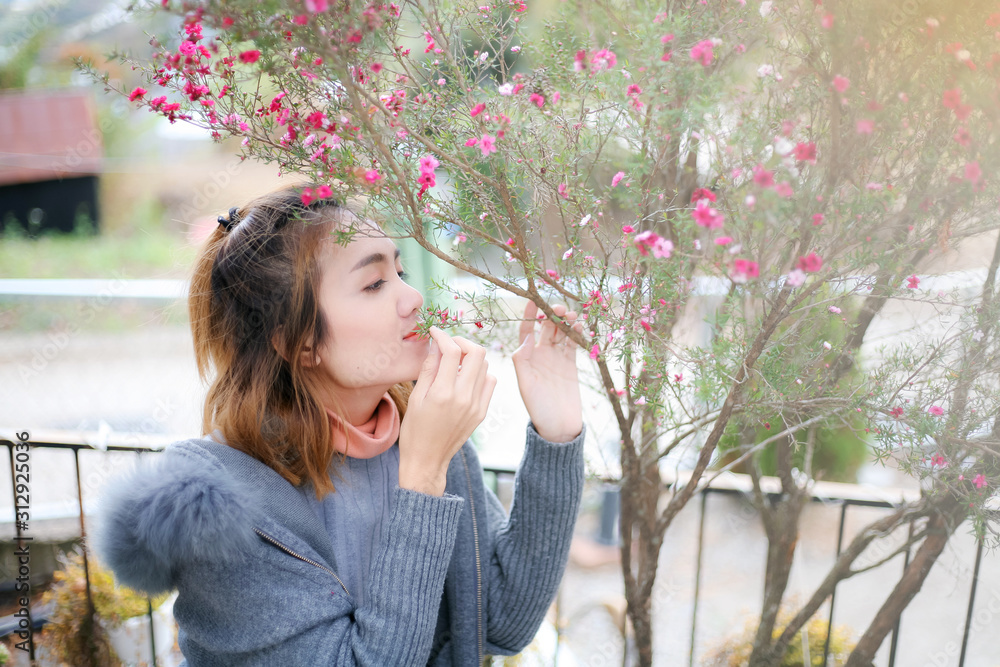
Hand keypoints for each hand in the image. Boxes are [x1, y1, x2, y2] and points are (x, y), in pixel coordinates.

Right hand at [398, 326, 496, 494]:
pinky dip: (480, 373)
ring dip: (472, 356)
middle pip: (477, 353)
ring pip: (486, 365)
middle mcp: (464, 397)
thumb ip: (428, 369)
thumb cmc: (415, 430)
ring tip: (455, 360)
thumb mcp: (416, 397)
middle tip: (449, 344)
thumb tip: (436, 345)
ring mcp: (476, 405)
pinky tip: (465, 377)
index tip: (435, 332)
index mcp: (443, 393)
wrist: (428, 460)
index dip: (443, 336)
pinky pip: (490, 382)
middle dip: (462, 341)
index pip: (451, 351)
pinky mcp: (482, 412)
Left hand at [512, 301, 583, 442]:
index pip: (526, 331)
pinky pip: (573, 344)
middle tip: (560, 309)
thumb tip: (526, 339)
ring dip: (566, 322)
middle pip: (546, 328)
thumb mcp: (525, 385)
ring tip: (572, 315)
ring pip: (561, 333)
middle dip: (552, 315)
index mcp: (526, 358)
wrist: (559, 427)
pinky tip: (580, 326)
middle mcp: (541, 355)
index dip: (530, 315)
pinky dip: (576, 333)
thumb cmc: (538, 408)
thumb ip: (523, 361)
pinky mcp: (571, 364)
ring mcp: (557, 358)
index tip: (533, 300)